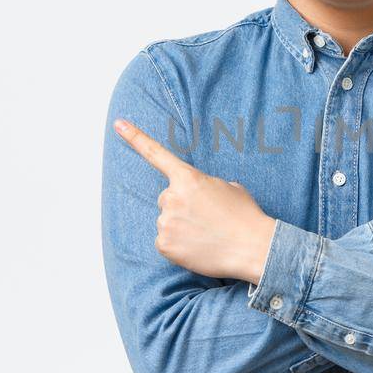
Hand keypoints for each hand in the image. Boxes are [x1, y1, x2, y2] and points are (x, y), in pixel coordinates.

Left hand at [114, 118, 276, 283]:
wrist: (254, 248)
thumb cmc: (245, 217)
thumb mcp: (230, 188)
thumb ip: (205, 185)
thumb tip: (197, 197)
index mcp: (188, 178)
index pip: (156, 154)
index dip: (135, 137)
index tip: (118, 124)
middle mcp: (172, 197)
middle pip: (168, 198)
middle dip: (182, 206)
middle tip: (207, 218)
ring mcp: (166, 222)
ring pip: (167, 221)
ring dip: (181, 226)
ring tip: (207, 234)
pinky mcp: (164, 245)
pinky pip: (165, 242)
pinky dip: (178, 246)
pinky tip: (198, 247)